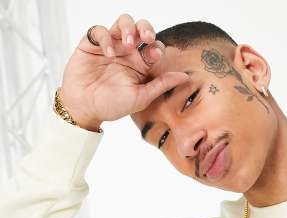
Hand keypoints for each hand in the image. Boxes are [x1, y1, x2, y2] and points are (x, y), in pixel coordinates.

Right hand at [59, 14, 189, 129]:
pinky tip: (108, 53)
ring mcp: (110, 46)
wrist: (84, 108)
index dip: (157, 46)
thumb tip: (185, 77)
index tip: (155, 54)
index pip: (154, 46)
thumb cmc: (112, 106)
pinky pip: (99, 30)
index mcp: (141, 64)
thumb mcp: (141, 97)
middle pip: (140, 28)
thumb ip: (161, 85)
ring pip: (123, 23)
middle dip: (145, 28)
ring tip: (128, 45)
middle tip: (146, 38)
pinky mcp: (91, 44)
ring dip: (128, 28)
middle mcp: (127, 53)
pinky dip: (105, 38)